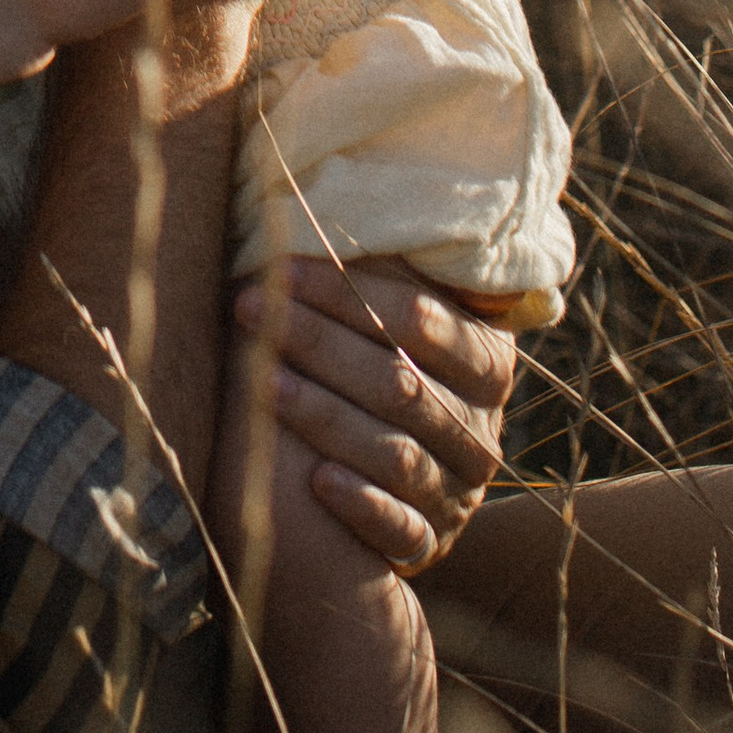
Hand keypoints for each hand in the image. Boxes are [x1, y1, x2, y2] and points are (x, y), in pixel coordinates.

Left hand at [236, 260, 512, 569]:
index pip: (418, 315)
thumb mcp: (399, 326)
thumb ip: (379, 278)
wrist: (404, 490)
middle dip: (318, 342)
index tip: (277, 268)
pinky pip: (403, 528)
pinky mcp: (431, 542)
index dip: (345, 290)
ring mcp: (458, 491)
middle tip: (248, 309)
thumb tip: (314, 191)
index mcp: (484, 361)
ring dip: (326, 416)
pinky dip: (362, 505)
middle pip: (399, 381)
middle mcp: (479, 429)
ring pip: (396, 453)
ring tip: (262, 384)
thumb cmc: (382, 372)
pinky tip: (317, 482)